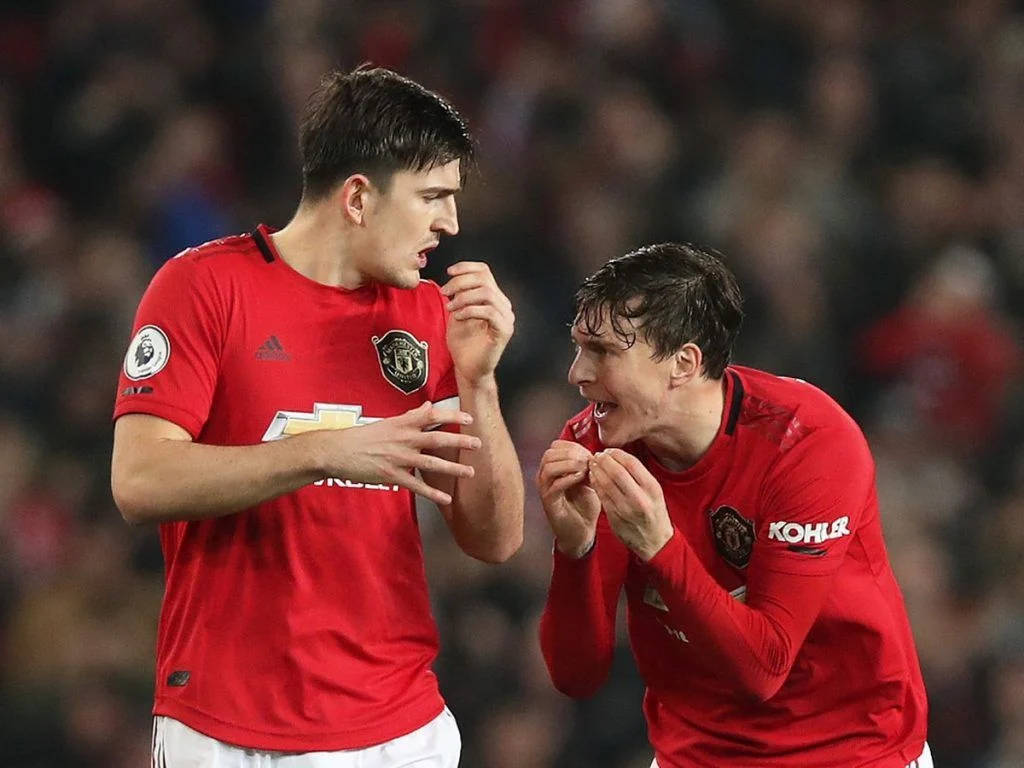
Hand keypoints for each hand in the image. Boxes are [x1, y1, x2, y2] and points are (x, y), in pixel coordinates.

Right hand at [322, 402, 480, 505]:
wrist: (337, 451)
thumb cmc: (362, 436)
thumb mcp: (387, 422)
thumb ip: (410, 416)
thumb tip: (428, 407)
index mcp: (402, 424)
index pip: (431, 415)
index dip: (451, 416)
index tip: (468, 418)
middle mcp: (403, 439)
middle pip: (436, 439)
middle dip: (459, 441)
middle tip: (479, 444)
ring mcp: (399, 458)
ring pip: (431, 463)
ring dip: (453, 468)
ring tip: (470, 472)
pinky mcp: (392, 475)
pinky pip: (417, 486)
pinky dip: (433, 493)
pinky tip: (447, 499)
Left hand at [441, 262, 513, 382]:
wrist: (468, 369)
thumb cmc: (463, 344)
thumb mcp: (458, 312)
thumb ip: (459, 295)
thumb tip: (452, 278)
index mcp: (494, 298)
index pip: (484, 271)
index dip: (466, 267)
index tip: (448, 272)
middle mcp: (504, 306)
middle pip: (484, 279)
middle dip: (460, 283)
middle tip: (445, 293)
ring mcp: (506, 318)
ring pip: (487, 293)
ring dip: (463, 297)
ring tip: (450, 307)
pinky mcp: (504, 331)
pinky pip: (488, 312)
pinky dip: (470, 310)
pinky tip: (458, 317)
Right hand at [536, 440, 600, 557]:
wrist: (582, 532)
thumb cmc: (585, 505)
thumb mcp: (588, 479)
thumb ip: (587, 466)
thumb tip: (593, 453)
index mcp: (552, 468)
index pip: (555, 446)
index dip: (573, 446)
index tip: (589, 454)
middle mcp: (544, 476)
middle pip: (550, 453)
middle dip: (571, 453)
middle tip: (588, 461)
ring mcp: (544, 489)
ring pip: (549, 466)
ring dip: (569, 464)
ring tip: (585, 469)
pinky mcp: (549, 503)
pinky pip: (554, 485)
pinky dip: (569, 478)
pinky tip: (581, 479)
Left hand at [588, 449, 672, 560]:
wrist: (656, 542)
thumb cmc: (654, 513)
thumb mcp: (654, 492)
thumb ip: (640, 476)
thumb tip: (618, 456)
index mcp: (652, 488)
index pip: (631, 463)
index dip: (616, 454)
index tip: (609, 451)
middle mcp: (640, 498)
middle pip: (616, 472)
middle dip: (604, 461)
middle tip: (597, 455)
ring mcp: (626, 509)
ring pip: (606, 483)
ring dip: (596, 471)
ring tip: (593, 464)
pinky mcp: (615, 517)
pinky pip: (601, 496)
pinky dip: (595, 484)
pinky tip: (593, 478)